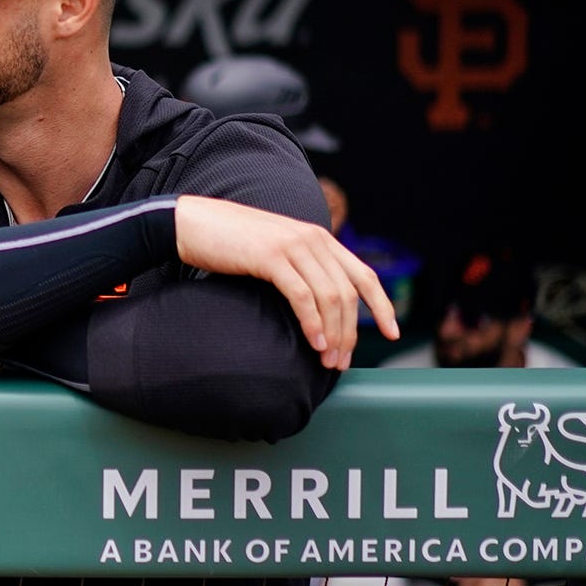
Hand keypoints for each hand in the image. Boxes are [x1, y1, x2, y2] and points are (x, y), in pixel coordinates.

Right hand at [172, 197, 399, 368]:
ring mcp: (293, 246)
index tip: (393, 332)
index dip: (382, 305)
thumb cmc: (229, 243)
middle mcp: (313, 239)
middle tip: (341, 362)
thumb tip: (318, 305)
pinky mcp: (271, 256)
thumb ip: (300, 268)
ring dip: (333, 333)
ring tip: (327, 360)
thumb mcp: (275, 251)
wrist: (192, 223)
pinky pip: (302, 295)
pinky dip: (312, 322)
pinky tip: (314, 342)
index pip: (364, 275)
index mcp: (319, 238)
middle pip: (347, 293)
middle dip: (351, 332)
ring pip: (329, 297)